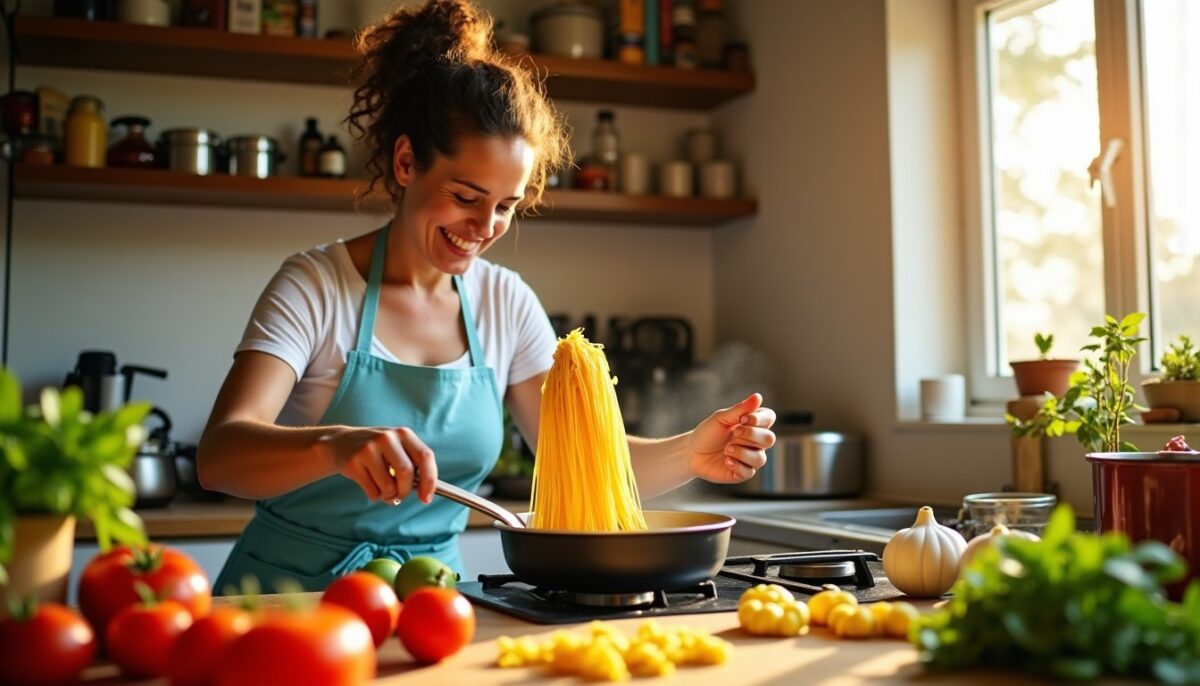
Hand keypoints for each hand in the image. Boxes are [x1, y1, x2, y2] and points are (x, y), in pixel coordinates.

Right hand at [319, 426, 437, 503]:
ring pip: (388, 486)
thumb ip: (412, 464)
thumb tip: (426, 492)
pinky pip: (372, 491)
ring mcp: (368, 449)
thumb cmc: (377, 450)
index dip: (429, 480)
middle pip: (406, 473)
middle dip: (405, 491)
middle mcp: (387, 438)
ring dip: (389, 495)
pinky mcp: (353, 462)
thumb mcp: (396, 447)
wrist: (340, 443)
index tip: (426, 498)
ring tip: (383, 489)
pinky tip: (370, 485)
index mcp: (403, 434)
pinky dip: (375, 495)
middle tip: (399, 495)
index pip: (425, 457)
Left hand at [688, 393, 775, 483]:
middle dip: (752, 435)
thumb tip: (758, 396)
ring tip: (726, 449)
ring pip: (760, 458)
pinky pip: (749, 471)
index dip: (760, 419)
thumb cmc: (708, 432)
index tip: (742, 419)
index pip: (769, 418)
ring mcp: (750, 458)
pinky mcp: (743, 473)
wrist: (692, 453)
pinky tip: (726, 460)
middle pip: (769, 439)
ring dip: (743, 452)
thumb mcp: (721, 418)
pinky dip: (737, 465)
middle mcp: (755, 442)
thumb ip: (740, 409)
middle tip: (734, 433)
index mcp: (752, 424)